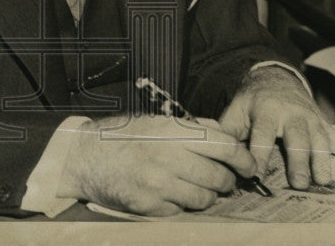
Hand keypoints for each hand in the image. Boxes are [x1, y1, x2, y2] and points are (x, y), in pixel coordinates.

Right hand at [58, 114, 257, 215]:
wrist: (85, 157)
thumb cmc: (124, 137)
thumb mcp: (157, 122)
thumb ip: (192, 128)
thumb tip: (226, 136)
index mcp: (172, 132)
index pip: (222, 146)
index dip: (243, 158)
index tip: (249, 166)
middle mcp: (167, 157)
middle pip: (218, 177)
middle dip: (228, 181)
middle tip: (226, 180)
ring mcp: (157, 185)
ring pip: (204, 199)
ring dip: (208, 196)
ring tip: (200, 188)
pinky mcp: (148, 207)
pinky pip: (181, 211)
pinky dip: (183, 206)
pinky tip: (174, 194)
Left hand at [218, 66, 334, 188]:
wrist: (276, 79)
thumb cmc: (253, 102)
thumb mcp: (236, 110)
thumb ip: (226, 129)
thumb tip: (213, 147)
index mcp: (266, 110)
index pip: (262, 133)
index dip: (259, 153)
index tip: (256, 174)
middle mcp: (292, 114)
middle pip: (297, 137)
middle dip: (299, 160)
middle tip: (299, 183)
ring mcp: (312, 120)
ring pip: (321, 140)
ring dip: (323, 160)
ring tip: (323, 180)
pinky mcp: (325, 126)